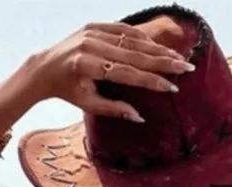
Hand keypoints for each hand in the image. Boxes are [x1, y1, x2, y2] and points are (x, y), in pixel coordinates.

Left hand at [35, 22, 194, 121]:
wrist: (45, 67)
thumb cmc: (68, 91)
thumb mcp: (87, 104)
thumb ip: (114, 110)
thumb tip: (139, 117)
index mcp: (87, 66)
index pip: (127, 73)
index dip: (151, 80)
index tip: (172, 87)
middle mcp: (90, 44)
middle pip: (134, 54)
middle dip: (163, 62)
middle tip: (186, 67)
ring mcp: (92, 31)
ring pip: (132, 40)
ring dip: (158, 49)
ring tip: (178, 58)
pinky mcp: (95, 24)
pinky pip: (124, 29)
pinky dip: (143, 38)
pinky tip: (159, 46)